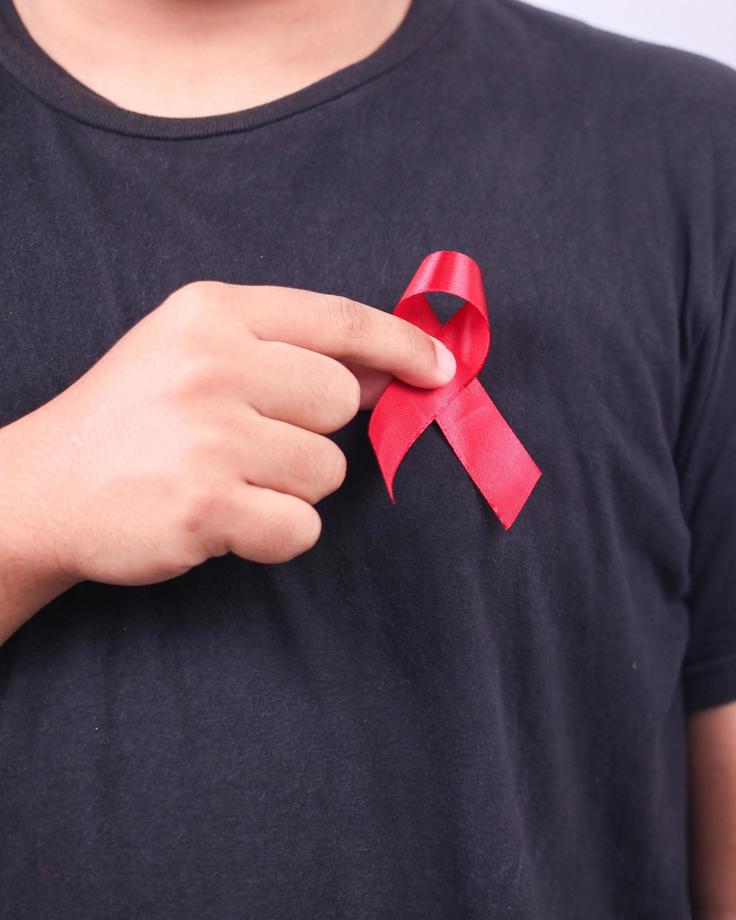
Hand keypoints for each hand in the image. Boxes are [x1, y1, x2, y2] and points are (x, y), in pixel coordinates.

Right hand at [5, 280, 455, 586]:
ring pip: (329, 471)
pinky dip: (274, 535)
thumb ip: (288, 348)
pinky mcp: (206, 506)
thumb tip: (399, 364)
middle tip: (245, 442)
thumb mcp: (195, 351)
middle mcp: (211, 365)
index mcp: (211, 313)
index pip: (339, 320)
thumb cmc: (136, 420)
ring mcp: (208, 436)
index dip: (403, 345)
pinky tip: (223, 520)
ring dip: (289, 487)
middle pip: (343, 402)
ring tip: (221, 479)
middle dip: (313, 432)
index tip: (440, 370)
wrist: (40, 491)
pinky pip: (302, 527)